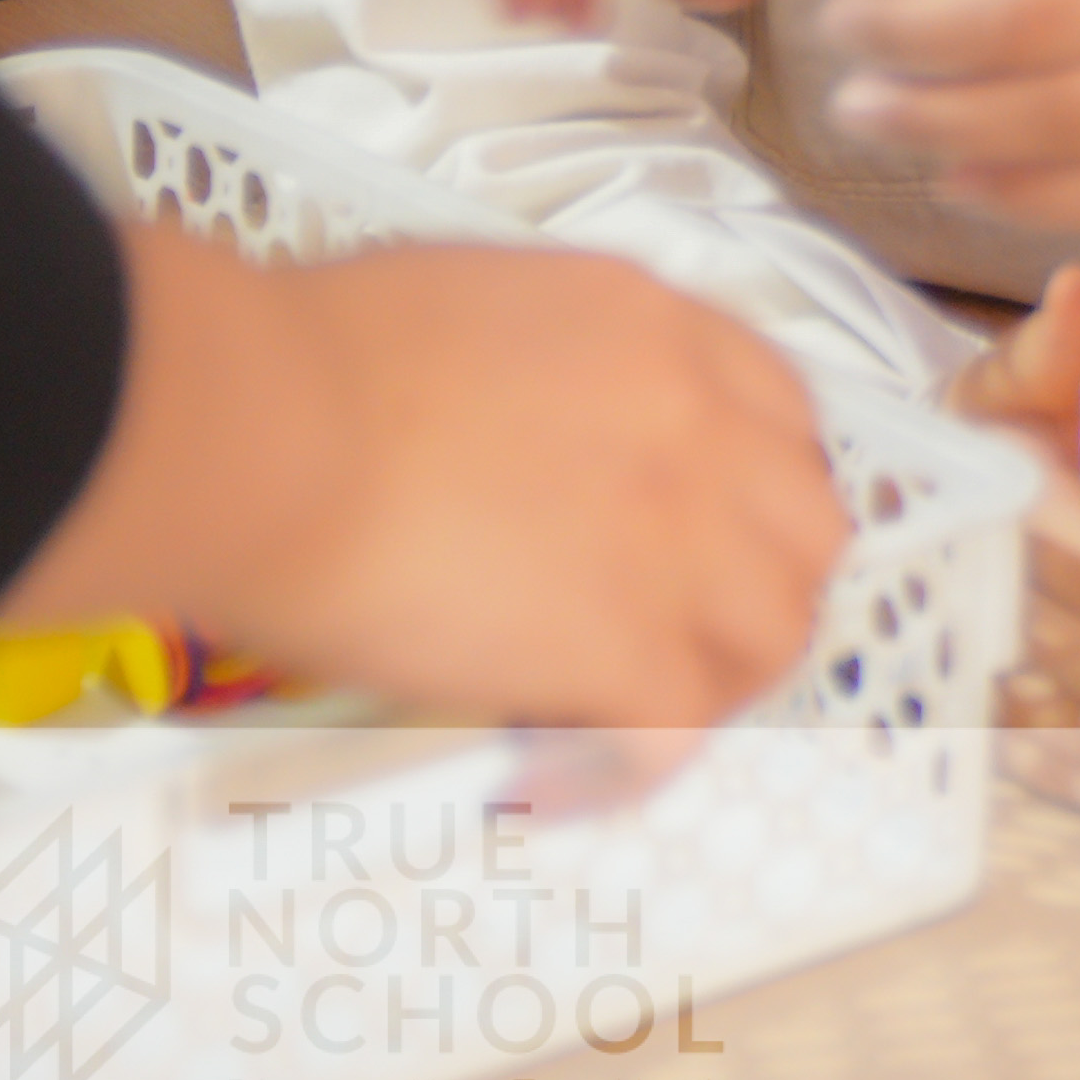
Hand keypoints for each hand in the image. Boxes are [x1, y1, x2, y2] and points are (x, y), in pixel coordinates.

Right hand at [24, 230, 839, 733]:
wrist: (273, 432)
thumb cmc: (315, 363)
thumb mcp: (478, 309)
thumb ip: (548, 373)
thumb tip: (528, 439)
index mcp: (658, 330)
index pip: (779, 412)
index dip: (757, 483)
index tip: (723, 522)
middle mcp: (696, 427)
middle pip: (806, 527)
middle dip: (762, 582)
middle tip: (690, 625)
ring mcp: (677, 540)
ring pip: (772, 633)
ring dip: (715, 678)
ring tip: (636, 709)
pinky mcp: (627, 648)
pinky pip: (680, 731)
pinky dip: (632, 764)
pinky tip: (569, 771)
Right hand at [940, 264, 1079, 835]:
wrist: (866, 507)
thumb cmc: (962, 444)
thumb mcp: (1001, 387)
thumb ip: (1050, 351)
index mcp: (990, 506)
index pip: (1069, 558)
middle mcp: (976, 592)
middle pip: (1071, 654)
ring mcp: (969, 661)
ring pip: (1054, 716)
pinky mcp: (972, 708)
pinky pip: (1028, 755)